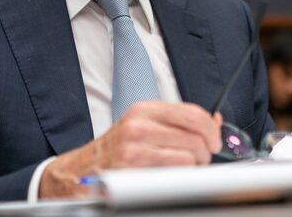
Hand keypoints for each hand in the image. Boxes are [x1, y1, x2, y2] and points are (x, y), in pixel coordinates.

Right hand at [39, 102, 222, 198]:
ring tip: (183, 171)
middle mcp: (139, 125)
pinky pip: (174, 174)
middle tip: (200, 160)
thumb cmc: (114, 152)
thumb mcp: (142, 127)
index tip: (215, 141)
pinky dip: (180, 179)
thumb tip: (214, 120)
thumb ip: (177, 122)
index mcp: (143, 110)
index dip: (211, 129)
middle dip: (205, 152)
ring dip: (194, 168)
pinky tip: (170, 181)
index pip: (192, 112)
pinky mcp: (133, 170)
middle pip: (196, 136)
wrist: (77, 173)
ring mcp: (134, 148)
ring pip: (190, 156)